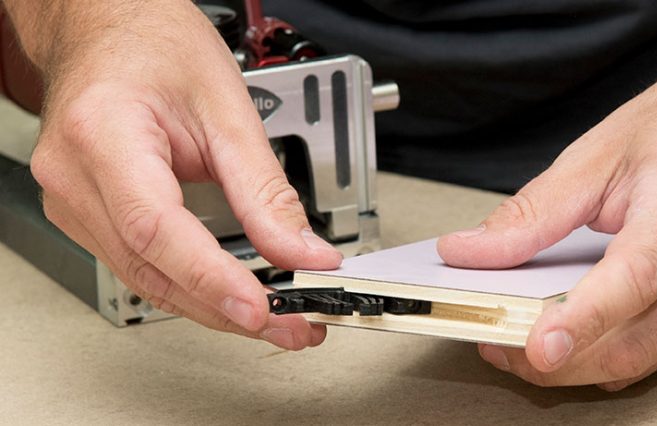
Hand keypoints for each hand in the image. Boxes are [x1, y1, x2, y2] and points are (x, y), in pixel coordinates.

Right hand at [24, 1, 341, 348]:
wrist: (112, 26)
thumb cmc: (156, 45)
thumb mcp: (227, 108)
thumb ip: (264, 188)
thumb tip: (301, 249)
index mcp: (104, 134)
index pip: (158, 229)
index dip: (212, 279)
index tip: (263, 308)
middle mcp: (74, 176)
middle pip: (152, 270)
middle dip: (227, 309)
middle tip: (290, 324)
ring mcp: (73, 200)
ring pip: (146, 279)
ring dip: (212, 305)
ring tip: (273, 316)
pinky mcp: (87, 212)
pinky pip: (140, 264)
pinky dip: (189, 284)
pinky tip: (228, 292)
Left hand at [437, 72, 656, 389]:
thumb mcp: (591, 160)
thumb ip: (530, 213)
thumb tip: (469, 251)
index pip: (633, 277)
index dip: (583, 318)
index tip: (538, 346)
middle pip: (634, 339)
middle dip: (558, 360)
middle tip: (497, 345)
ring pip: (639, 360)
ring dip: (572, 367)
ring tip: (514, 344)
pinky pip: (647, 356)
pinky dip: (596, 359)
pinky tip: (560, 342)